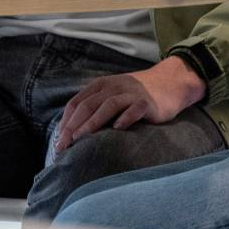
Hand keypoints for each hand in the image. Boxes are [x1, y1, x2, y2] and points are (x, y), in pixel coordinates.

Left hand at [53, 59, 207, 152]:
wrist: (169, 84)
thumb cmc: (135, 96)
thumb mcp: (112, 95)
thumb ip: (95, 108)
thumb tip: (72, 133)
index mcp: (100, 86)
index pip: (76, 103)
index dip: (66, 122)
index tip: (59, 142)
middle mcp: (113, 86)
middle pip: (88, 104)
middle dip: (74, 125)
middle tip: (64, 145)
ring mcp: (131, 93)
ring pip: (108, 105)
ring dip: (93, 122)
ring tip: (82, 137)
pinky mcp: (147, 102)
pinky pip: (135, 108)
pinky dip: (126, 117)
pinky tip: (118, 128)